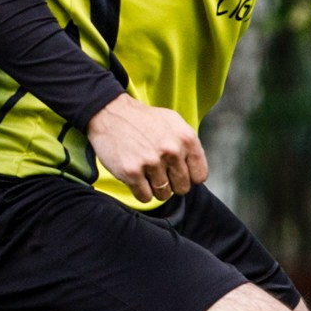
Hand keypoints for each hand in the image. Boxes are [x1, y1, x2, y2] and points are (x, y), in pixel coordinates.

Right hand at [85, 94, 207, 202]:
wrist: (110, 113)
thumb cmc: (142, 119)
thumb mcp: (173, 122)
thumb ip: (188, 144)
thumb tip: (196, 171)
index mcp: (186, 138)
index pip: (199, 176)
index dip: (188, 177)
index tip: (177, 173)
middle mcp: (172, 150)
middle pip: (182, 188)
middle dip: (171, 184)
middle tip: (159, 173)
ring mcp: (151, 162)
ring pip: (163, 194)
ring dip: (155, 189)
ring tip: (146, 174)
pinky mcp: (131, 172)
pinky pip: (145, 197)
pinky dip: (140, 192)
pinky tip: (136, 178)